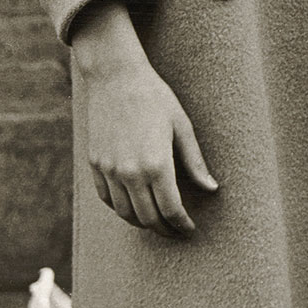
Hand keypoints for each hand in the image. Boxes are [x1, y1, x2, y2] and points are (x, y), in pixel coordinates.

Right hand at [70, 0, 218, 233]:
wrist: (115, 76)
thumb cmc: (155, 97)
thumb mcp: (182, 126)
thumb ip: (195, 162)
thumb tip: (212, 188)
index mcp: (157, 164)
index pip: (171, 209)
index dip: (182, 224)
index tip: (189, 229)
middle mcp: (130, 172)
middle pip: (148, 218)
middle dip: (164, 229)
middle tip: (175, 230)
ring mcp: (109, 169)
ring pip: (125, 213)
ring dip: (142, 222)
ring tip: (156, 221)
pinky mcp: (95, 163)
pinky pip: (106, 198)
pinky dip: (120, 209)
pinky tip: (133, 206)